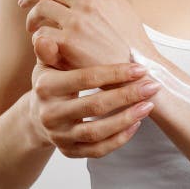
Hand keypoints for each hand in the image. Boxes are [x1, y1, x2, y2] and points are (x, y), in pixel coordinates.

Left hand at [18, 0, 159, 70]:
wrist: (137, 71)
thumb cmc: (129, 42)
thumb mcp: (120, 7)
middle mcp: (90, 2)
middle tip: (23, 2)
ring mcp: (78, 21)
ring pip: (41, 8)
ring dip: (32, 17)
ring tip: (32, 26)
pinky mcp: (69, 43)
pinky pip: (42, 33)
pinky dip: (39, 37)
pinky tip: (43, 43)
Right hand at [28, 37, 160, 157]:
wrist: (37, 114)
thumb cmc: (51, 80)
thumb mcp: (47, 63)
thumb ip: (51, 50)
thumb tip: (42, 38)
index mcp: (46, 87)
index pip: (85, 79)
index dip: (114, 74)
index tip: (140, 69)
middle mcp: (50, 114)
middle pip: (95, 106)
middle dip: (127, 95)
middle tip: (152, 86)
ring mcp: (59, 135)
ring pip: (97, 132)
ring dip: (127, 119)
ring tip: (148, 106)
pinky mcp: (68, 151)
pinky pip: (97, 150)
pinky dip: (119, 139)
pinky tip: (136, 124)